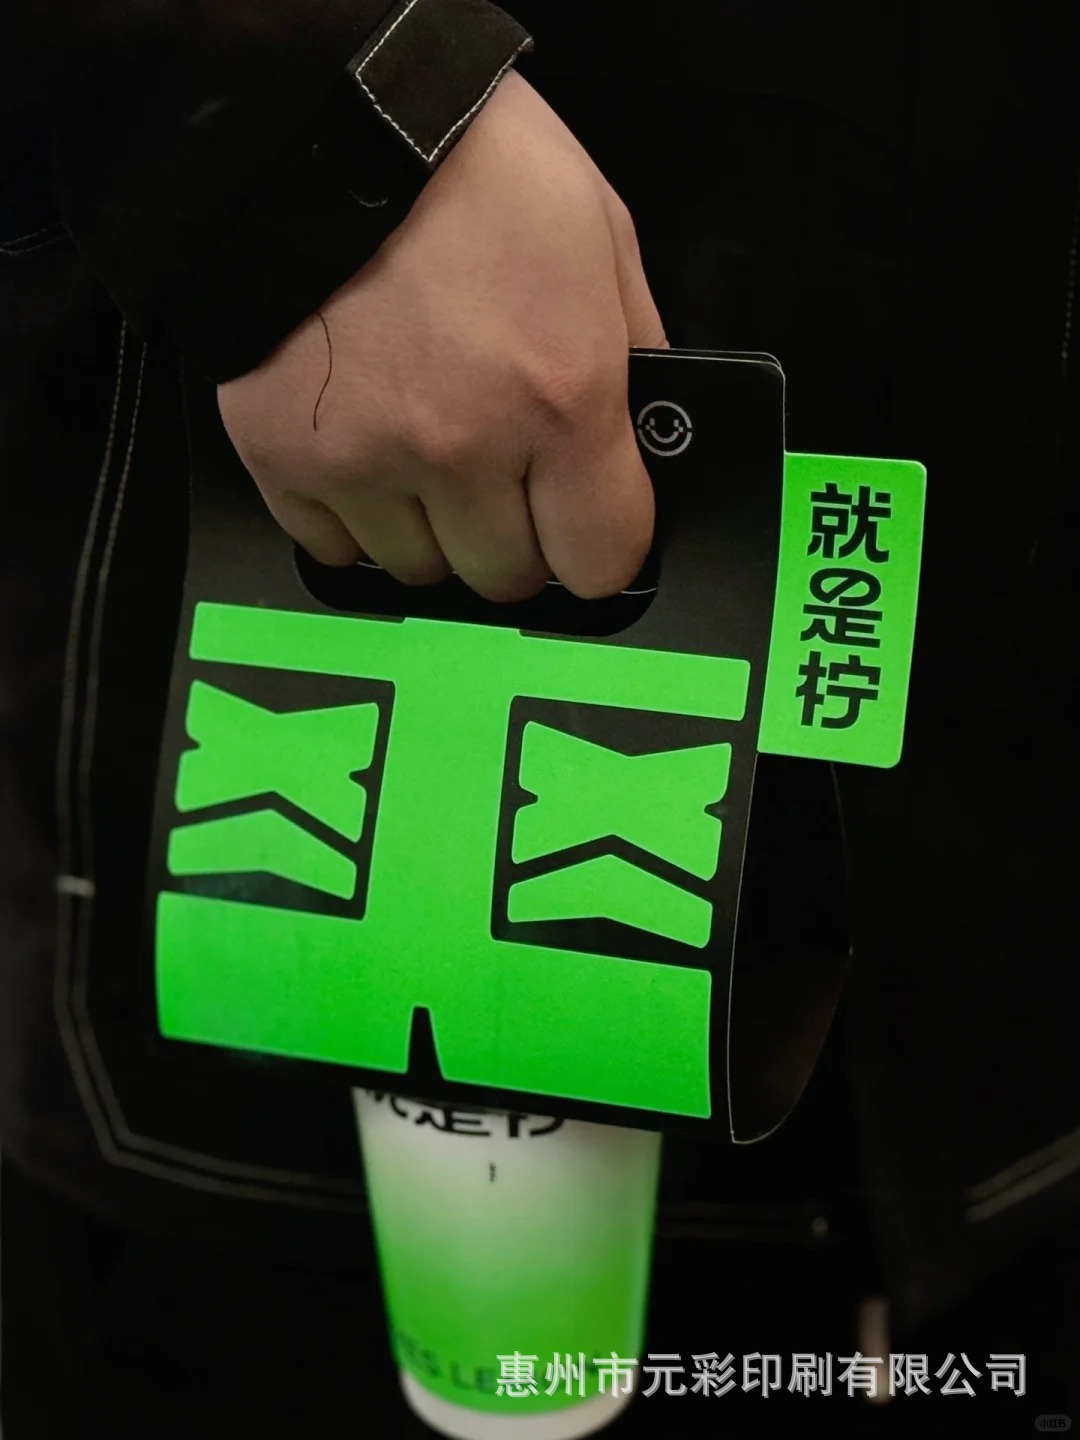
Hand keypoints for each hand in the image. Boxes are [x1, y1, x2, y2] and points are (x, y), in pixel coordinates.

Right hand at [217, 70, 666, 601]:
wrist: (315, 123)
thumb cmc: (463, 163)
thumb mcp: (598, 234)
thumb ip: (633, 353)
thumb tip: (641, 439)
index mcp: (560, 394)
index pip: (601, 559)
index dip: (597, 543)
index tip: (583, 521)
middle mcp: (464, 446)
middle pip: (507, 576)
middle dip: (514, 534)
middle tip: (499, 466)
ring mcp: (367, 461)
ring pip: (420, 568)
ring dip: (431, 525)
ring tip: (420, 440)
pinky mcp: (286, 461)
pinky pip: (335, 548)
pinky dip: (353, 516)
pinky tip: (363, 448)